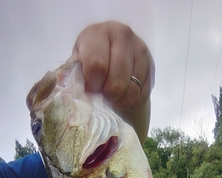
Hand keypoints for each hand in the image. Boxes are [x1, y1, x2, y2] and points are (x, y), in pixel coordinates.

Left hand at [67, 21, 154, 142]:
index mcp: (98, 33)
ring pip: (132, 89)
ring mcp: (139, 50)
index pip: (97, 65)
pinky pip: (143, 94)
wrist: (112, 54)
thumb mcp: (78, 61)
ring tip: (113, 99)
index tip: (91, 89)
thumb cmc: (89, 59)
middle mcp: (122, 35)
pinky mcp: (151, 65)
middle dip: (108, 95)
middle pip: (117, 81)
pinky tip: (124, 97)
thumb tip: (71, 92)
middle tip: (103, 96)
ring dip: (121, 101)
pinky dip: (133, 101)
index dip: (93, 85)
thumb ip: (74, 73)